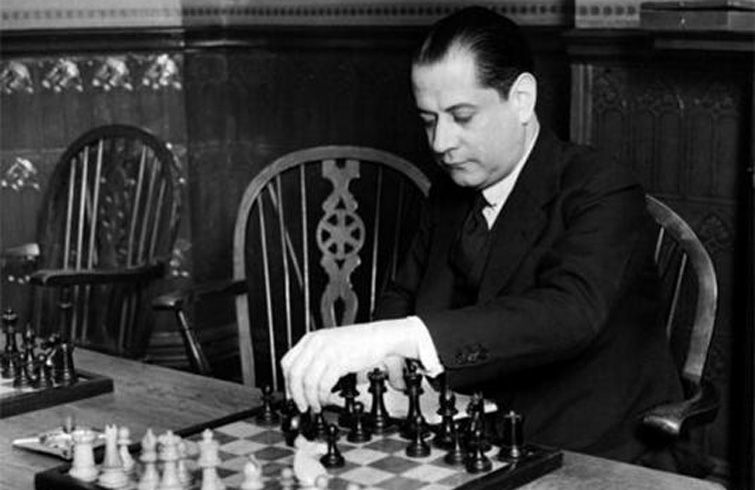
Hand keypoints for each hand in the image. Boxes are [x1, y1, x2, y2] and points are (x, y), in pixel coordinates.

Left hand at [281, 319, 417, 411]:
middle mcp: (316, 343)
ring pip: (307, 381)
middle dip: (296, 394)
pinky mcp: (339, 361)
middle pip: (294, 373)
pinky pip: (324, 384)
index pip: (287, 362)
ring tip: (316, 406)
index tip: (292, 395)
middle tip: (302, 405)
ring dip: (310, 399)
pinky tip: (326, 400)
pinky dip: (322, 396)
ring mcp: (327, 351)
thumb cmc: (358, 343)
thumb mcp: (330, 345)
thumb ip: (315, 359)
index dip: (287, 383)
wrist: (379, 337)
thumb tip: (303, 382)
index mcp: (311, 339)